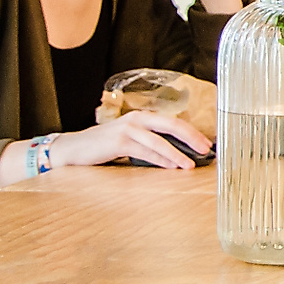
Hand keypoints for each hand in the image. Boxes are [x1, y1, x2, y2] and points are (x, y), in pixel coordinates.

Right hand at [52, 111, 211, 169]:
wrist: (75, 148)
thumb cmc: (106, 145)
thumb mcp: (131, 139)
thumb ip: (151, 142)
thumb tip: (179, 154)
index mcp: (144, 116)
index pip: (175, 122)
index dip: (193, 132)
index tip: (208, 143)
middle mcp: (138, 119)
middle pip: (173, 125)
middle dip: (192, 138)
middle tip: (207, 150)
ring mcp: (128, 129)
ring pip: (160, 141)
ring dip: (178, 154)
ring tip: (191, 165)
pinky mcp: (119, 142)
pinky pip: (145, 152)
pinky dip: (161, 160)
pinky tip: (171, 167)